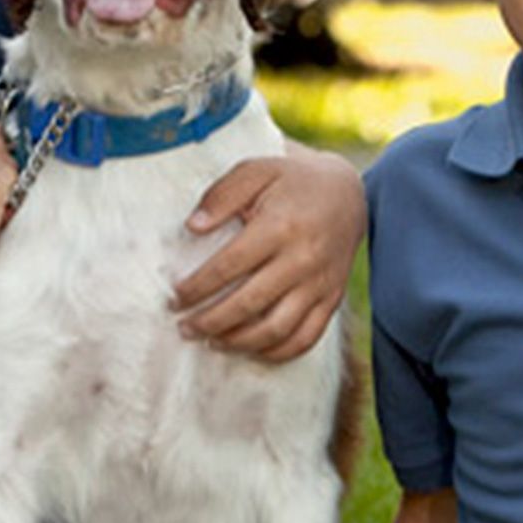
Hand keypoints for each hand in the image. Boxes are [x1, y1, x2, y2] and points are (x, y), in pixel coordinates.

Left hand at [173, 148, 363, 362]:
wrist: (347, 193)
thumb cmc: (292, 181)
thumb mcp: (256, 170)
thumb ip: (222, 196)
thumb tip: (192, 227)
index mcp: (280, 227)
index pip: (228, 267)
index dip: (197, 288)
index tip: (175, 298)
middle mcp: (302, 259)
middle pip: (249, 304)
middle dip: (210, 322)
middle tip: (184, 328)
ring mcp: (320, 283)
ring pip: (276, 329)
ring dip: (239, 342)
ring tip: (211, 343)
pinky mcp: (332, 298)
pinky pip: (306, 338)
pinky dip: (276, 352)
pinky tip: (250, 350)